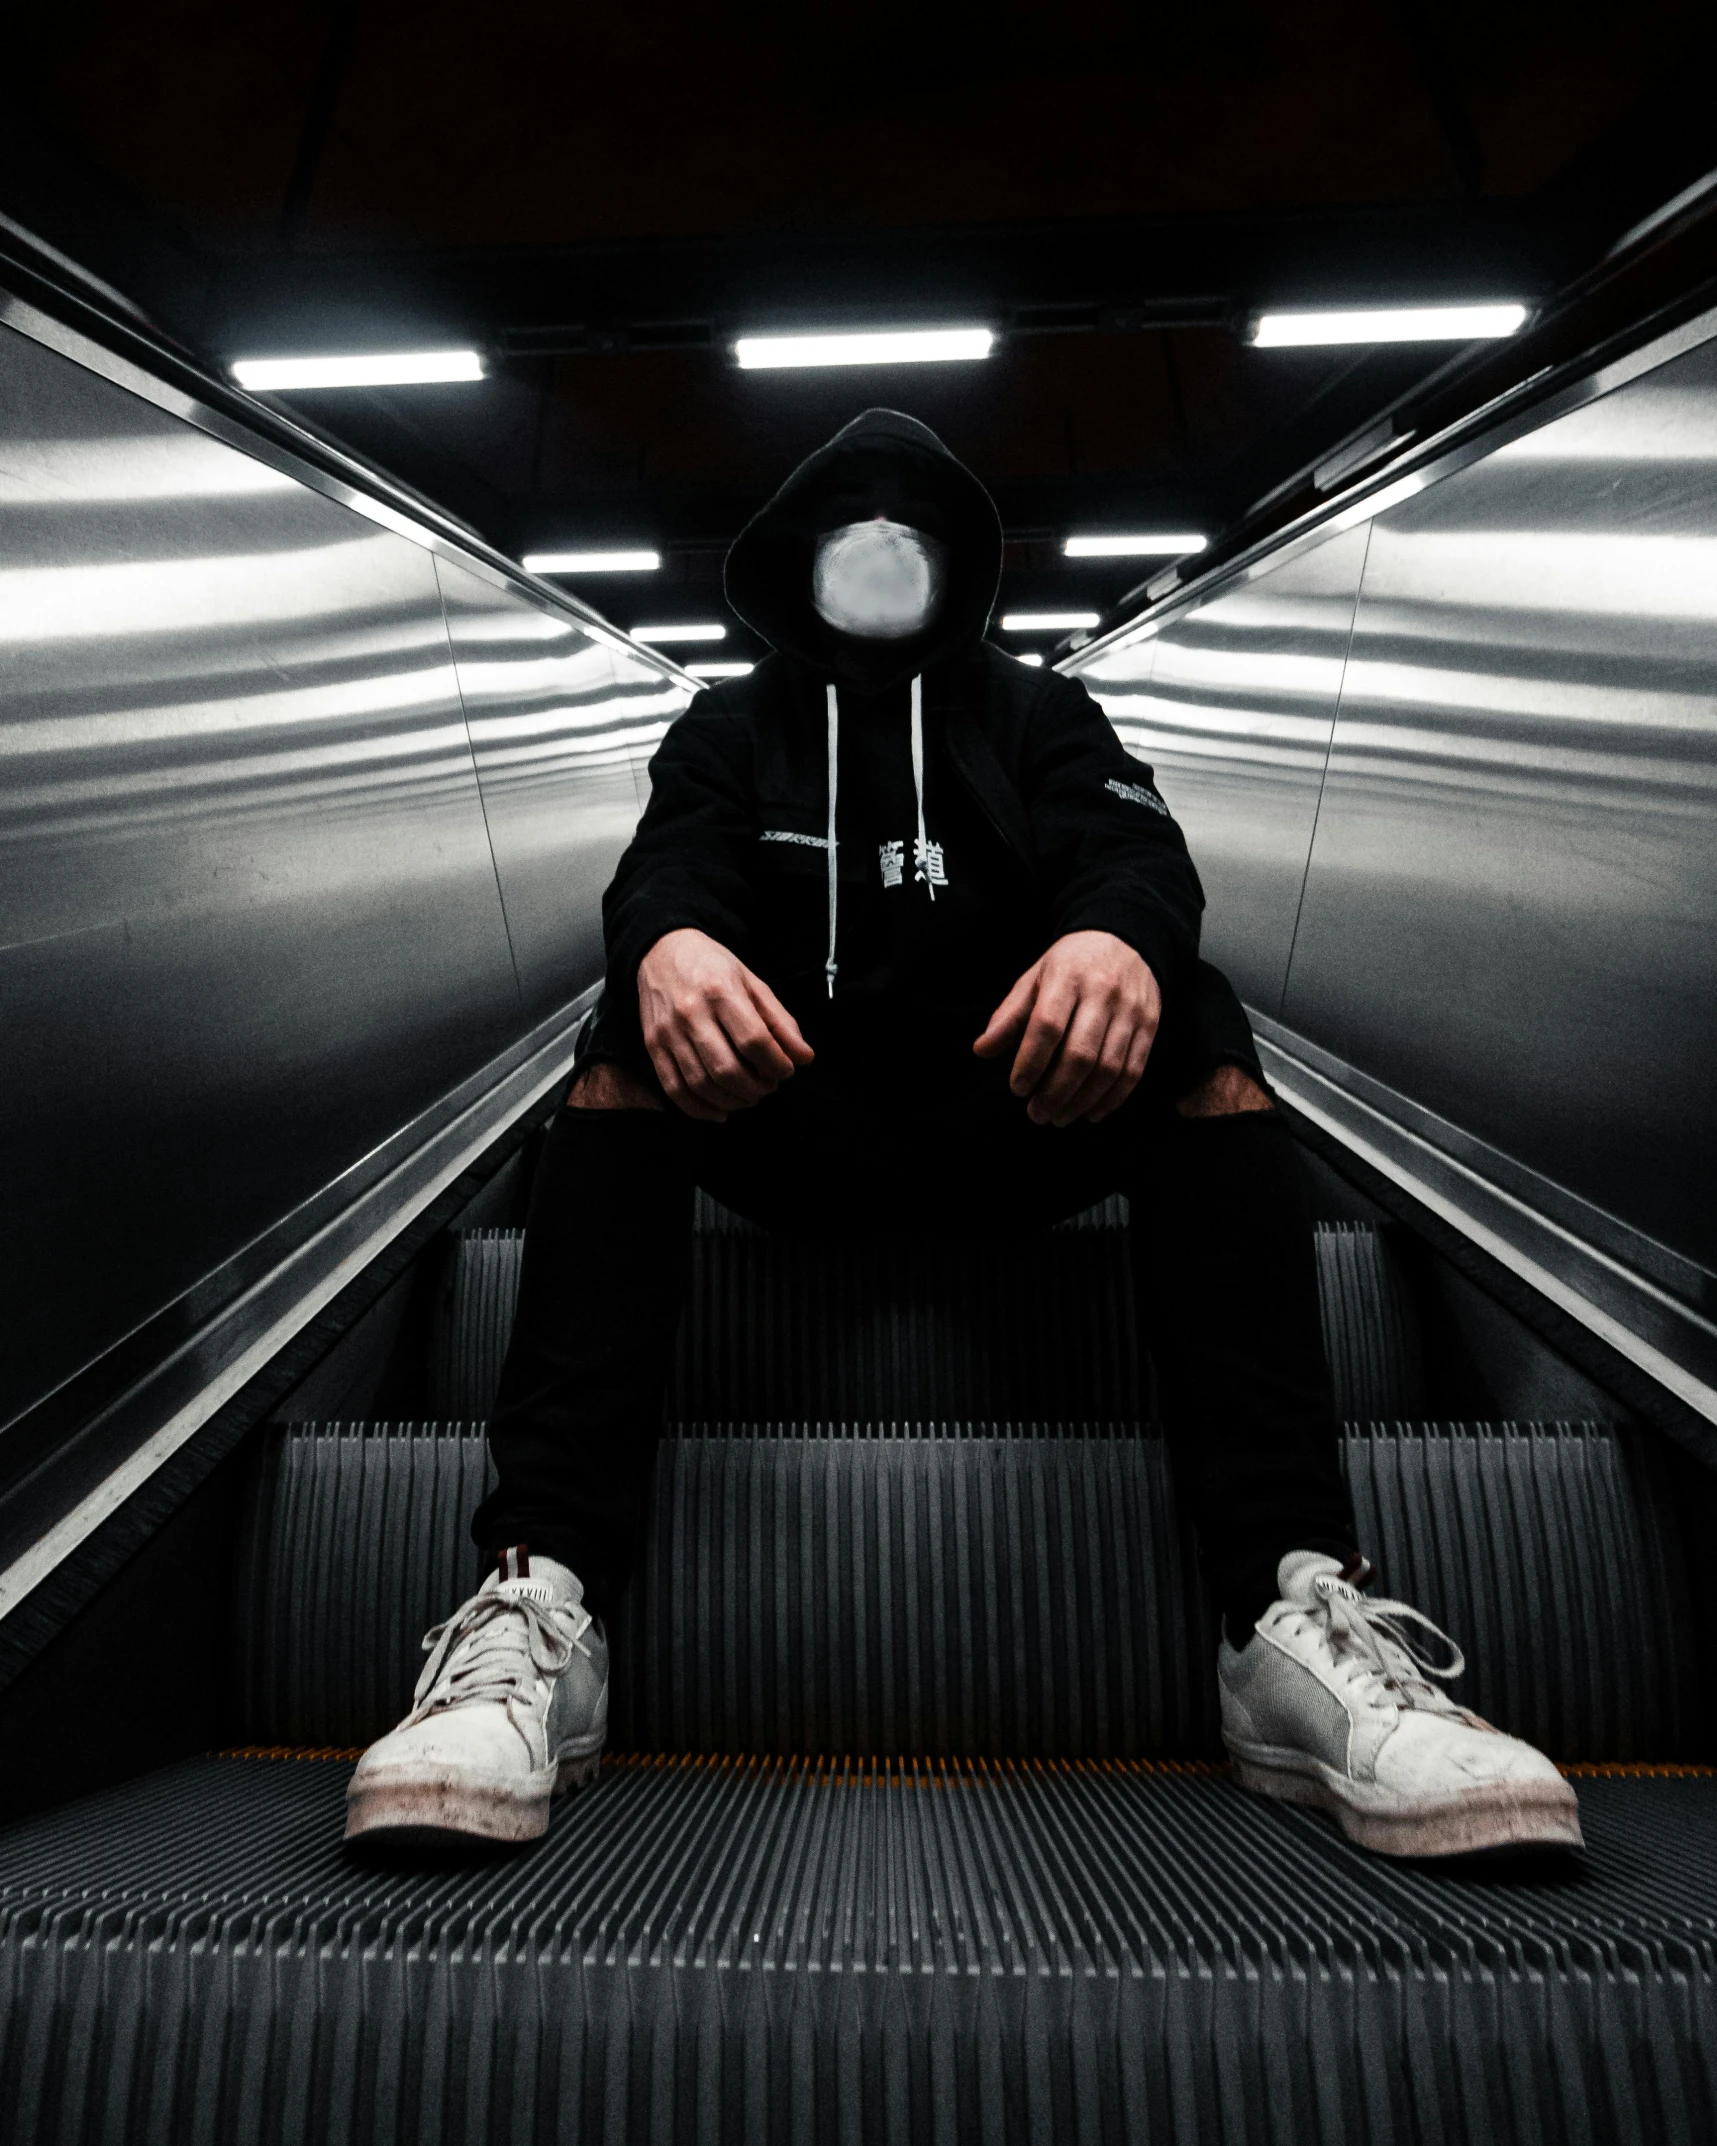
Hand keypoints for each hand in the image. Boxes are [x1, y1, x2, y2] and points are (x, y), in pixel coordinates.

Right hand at [637, 928, 812, 1121]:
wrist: (661, 952)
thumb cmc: (712, 968)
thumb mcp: (753, 983)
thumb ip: (780, 1021)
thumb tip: (803, 1057)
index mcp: (720, 991)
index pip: (754, 1040)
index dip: (777, 1064)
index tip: (786, 1069)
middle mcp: (691, 1013)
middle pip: (727, 1069)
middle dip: (757, 1087)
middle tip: (769, 1085)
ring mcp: (668, 1032)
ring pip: (702, 1084)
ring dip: (733, 1100)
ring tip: (750, 1095)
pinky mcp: (653, 1046)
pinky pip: (674, 1089)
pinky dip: (700, 1108)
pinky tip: (721, 1110)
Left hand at [973, 930, 1159, 1125]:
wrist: (1127, 939)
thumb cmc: (1072, 964)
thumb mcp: (1035, 978)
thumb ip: (1009, 1015)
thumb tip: (981, 1050)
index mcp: (1068, 977)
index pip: (1047, 1026)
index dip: (1031, 1062)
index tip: (1017, 1089)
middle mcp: (1103, 993)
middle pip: (1080, 1054)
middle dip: (1055, 1092)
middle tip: (1036, 1113)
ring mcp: (1131, 1011)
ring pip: (1108, 1068)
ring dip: (1082, 1101)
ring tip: (1059, 1117)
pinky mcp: (1150, 1026)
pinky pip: (1134, 1070)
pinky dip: (1113, 1099)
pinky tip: (1092, 1112)